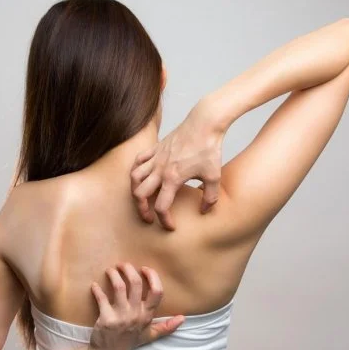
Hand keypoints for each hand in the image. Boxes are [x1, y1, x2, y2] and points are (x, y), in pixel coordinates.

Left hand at [87, 263, 184, 349]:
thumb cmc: (127, 343)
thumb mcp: (148, 336)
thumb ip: (165, 327)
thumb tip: (182, 319)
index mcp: (147, 316)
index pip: (157, 292)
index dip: (152, 277)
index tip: (144, 268)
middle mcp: (136, 315)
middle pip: (135, 283)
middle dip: (128, 269)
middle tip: (122, 265)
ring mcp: (121, 316)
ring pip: (119, 286)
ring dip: (113, 275)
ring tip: (110, 271)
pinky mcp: (107, 318)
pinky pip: (101, 298)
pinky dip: (97, 289)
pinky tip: (94, 285)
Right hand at [130, 97, 224, 230]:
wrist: (204, 123)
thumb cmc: (209, 148)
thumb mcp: (214, 176)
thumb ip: (210, 197)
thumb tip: (204, 211)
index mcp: (172, 178)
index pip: (161, 207)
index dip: (164, 221)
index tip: (171, 227)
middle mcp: (159, 169)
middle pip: (139, 194)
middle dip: (142, 210)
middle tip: (149, 218)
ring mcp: (155, 157)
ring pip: (134, 177)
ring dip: (135, 190)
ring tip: (141, 198)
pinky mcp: (155, 148)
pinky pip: (138, 160)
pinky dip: (135, 170)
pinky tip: (141, 176)